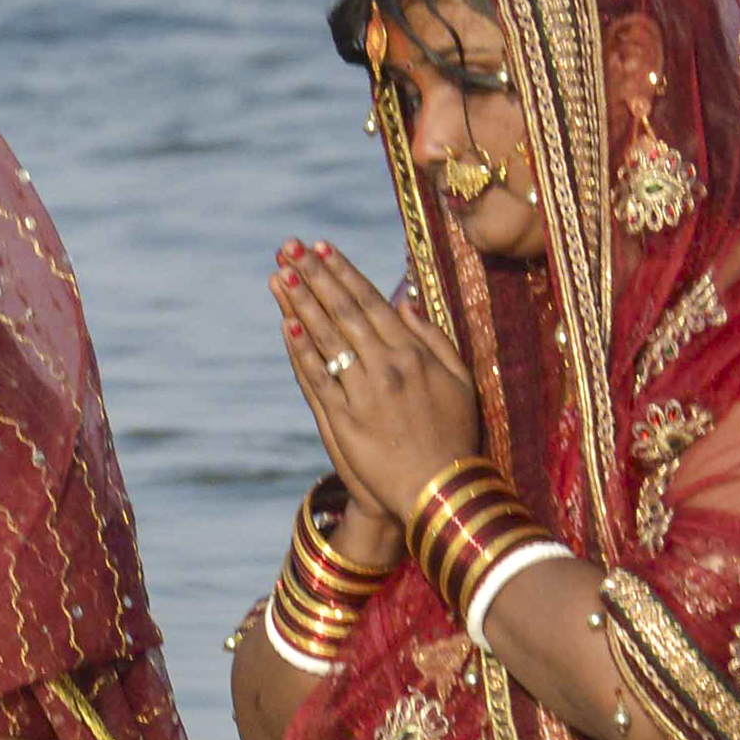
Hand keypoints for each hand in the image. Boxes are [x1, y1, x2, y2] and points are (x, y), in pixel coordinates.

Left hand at [271, 242, 480, 532]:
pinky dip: (301, 351)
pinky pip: (317, 378)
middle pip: (343, 313)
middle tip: (289, 248)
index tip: (321, 247)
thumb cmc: (454, 436)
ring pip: (326, 339)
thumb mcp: (461, 382)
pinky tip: (286, 325)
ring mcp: (362, 394)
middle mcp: (386, 368)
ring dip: (300, 304)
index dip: (343, 273)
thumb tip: (405, 303)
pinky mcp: (343, 421)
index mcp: (414, 355)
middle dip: (314, 277)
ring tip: (279, 275)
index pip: (370, 303)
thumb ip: (434, 339)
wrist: (437, 492)